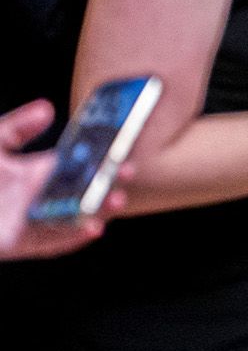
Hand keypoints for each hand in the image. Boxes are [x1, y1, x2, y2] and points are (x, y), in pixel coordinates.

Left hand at [0, 101, 128, 260]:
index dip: (101, 157)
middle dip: (108, 182)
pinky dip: (74, 238)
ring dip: (99, 211)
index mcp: (40, 172)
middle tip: (127, 171)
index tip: (122, 148)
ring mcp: (33, 220)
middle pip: (83, 191)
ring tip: (115, 199)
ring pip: (74, 218)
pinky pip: (54, 243)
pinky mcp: (21, 243)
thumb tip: (47, 108)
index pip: (78, 164)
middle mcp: (41, 197)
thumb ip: (17, 127)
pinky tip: (92, 228)